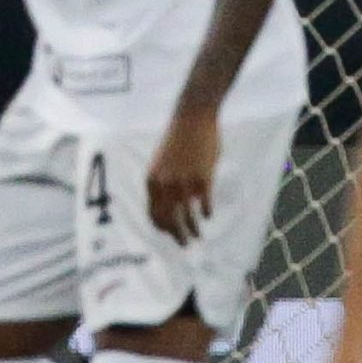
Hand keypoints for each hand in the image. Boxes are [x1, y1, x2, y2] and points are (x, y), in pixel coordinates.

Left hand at [147, 110, 219, 245]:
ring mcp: (185, 183)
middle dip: (177, 236)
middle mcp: (166, 185)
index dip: (161, 227)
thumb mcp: (162, 162)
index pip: (153, 214)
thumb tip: (169, 204)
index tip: (169, 234)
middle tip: (184, 245)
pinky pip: (205, 204)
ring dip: (193, 230)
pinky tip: (209, 216)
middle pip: (169, 220)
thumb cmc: (178, 138)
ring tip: (198, 237)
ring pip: (188, 217)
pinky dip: (207, 213)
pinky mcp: (203, 179)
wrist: (193, 117)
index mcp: (152, 181)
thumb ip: (163, 183)